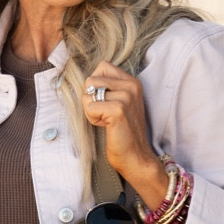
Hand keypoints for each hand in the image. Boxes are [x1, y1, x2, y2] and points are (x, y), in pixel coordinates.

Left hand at [81, 62, 166, 212]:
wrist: (136, 156)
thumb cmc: (123, 133)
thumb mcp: (119, 103)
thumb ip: (108, 88)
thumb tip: (87, 80)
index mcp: (132, 81)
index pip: (102, 66)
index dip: (95, 86)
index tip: (106, 103)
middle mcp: (131, 85)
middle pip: (91, 79)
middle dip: (91, 99)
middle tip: (105, 114)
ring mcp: (126, 96)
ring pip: (88, 93)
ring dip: (91, 110)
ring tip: (106, 121)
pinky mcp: (118, 109)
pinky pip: (90, 107)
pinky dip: (92, 119)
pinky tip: (106, 126)